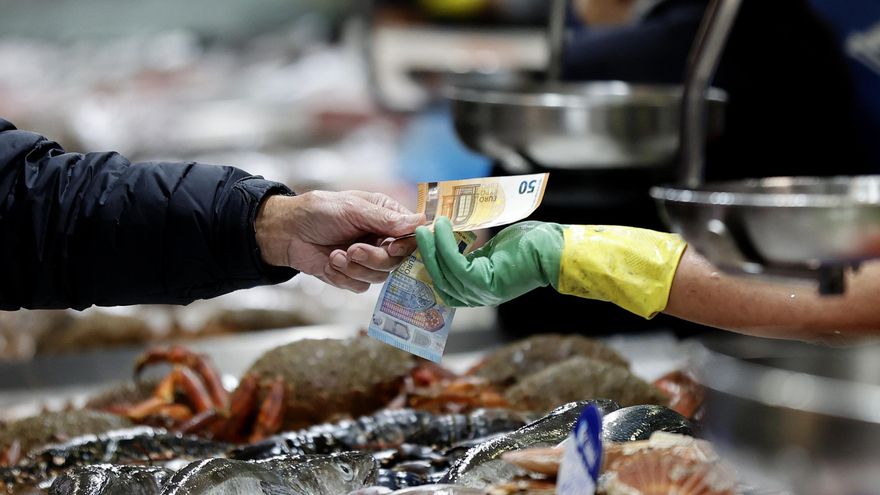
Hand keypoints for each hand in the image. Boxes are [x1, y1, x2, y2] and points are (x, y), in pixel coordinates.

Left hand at [256, 191, 423, 291]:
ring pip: (379, 276)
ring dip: (355, 268)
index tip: (392, 247)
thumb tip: (421, 221)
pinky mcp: (352, 275)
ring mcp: (367, 258)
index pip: (411, 235)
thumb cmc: (318, 211)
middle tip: (352, 250)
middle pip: (397, 261)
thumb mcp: (353, 209)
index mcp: (386, 216)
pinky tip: (329, 263)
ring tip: (336, 255)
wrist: (285, 232)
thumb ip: (386, 219)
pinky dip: (343, 276)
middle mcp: (381, 238)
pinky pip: (360, 286)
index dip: (406, 246)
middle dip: (374, 258)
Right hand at [415, 217, 563, 305]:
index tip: (419, 246)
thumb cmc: (526, 246)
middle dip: (424, 255)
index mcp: (478, 291)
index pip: (444, 285)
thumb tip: (446, 239)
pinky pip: (456, 264)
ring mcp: (481, 292)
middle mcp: (477, 297)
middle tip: (417, 232)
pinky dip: (445, 245)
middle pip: (439, 280)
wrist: (551, 249)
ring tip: (425, 227)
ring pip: (444, 272)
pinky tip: (442, 228)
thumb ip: (470, 253)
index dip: (428, 267)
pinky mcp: (486, 282)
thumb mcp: (491, 252)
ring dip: (432, 248)